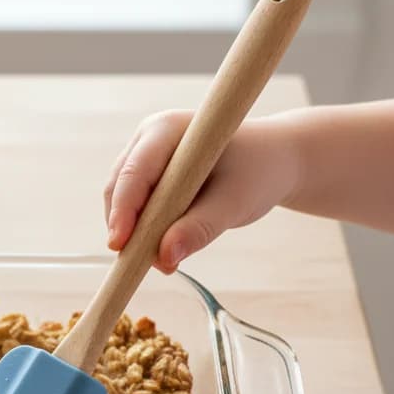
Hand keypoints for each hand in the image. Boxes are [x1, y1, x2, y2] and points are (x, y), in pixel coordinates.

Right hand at [103, 110, 301, 272]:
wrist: (273, 161)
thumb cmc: (258, 172)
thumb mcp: (235, 203)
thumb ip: (199, 229)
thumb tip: (165, 258)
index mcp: (168, 129)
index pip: (134, 173)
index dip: (123, 210)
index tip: (119, 245)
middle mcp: (148, 138)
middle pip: (119, 188)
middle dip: (128, 228)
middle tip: (152, 263)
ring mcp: (144, 156)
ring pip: (121, 201)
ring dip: (136, 234)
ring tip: (165, 260)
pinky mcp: (148, 176)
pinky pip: (133, 208)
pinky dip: (143, 231)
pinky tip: (164, 248)